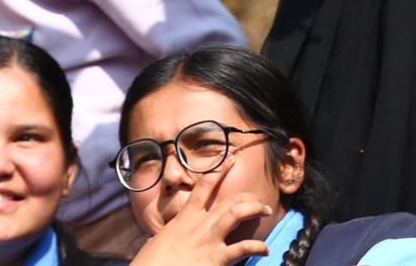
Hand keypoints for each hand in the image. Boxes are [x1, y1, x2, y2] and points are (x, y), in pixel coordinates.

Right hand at [128, 163, 272, 265]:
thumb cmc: (149, 263)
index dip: (220, 170)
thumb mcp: (158, 242)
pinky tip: (265, 249)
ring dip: (254, 209)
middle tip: (256, 198)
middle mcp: (199, 225)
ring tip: (266, 210)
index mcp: (184, 219)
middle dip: (246, 196)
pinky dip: (258, 247)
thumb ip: (171, 235)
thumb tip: (170, 235)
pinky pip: (243, 248)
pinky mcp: (216, 259)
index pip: (204, 187)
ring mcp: (209, 240)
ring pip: (237, 213)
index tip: (231, 159)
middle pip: (228, 200)